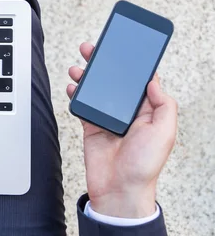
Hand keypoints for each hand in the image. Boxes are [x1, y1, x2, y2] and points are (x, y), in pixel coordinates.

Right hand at [67, 42, 177, 217]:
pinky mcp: (91, 126)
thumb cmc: (144, 166)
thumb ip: (163, 105)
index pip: (140, 81)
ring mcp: (108, 118)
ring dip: (86, 76)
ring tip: (78, 66)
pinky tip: (72, 86)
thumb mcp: (164, 132)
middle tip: (94, 49)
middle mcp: (127, 113)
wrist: (118, 189)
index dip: (132, 64)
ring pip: (95, 90)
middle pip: (114, 81)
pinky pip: (82, 105)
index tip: (123, 48)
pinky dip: (75, 94)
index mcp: (147, 111)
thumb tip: (154, 81)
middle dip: (103, 64)